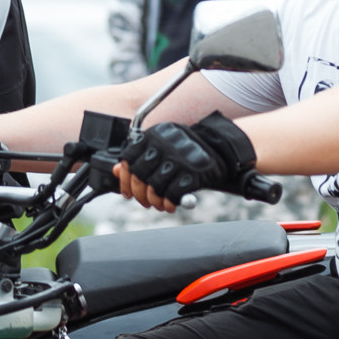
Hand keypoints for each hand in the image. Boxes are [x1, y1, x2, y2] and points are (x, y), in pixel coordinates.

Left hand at [116, 112, 255, 210]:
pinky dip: (168, 203)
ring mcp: (179, 159)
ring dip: (154, 201)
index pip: (128, 159)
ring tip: (159, 204)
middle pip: (139, 176)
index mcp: (154, 134)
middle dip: (139, 194)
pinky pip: (172, 195)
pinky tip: (170, 204)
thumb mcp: (162, 149)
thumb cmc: (187, 151)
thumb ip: (139, 158)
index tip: (128, 191)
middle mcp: (164, 144)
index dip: (125, 179)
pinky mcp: (193, 173)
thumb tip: (117, 171)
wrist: (220, 149)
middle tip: (144, 201)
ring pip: (154, 188)